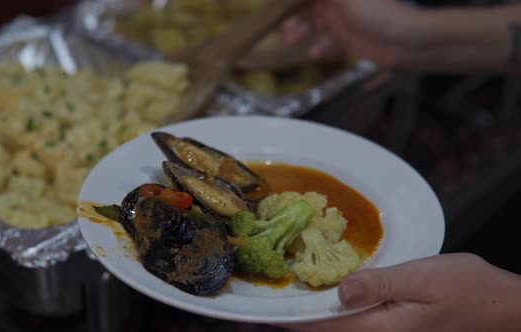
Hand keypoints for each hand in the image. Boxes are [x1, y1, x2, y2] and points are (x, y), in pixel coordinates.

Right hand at [280, 0, 425, 67]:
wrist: (404, 41)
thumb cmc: (377, 11)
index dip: (289, 0)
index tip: (273, 4)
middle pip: (305, 3)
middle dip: (290, 12)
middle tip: (276, 24)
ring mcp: (340, 17)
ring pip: (311, 22)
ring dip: (298, 30)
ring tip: (288, 39)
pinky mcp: (345, 37)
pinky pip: (326, 41)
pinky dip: (318, 47)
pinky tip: (312, 54)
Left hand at [281, 253, 520, 331]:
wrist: (498, 305)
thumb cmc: (464, 289)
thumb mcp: (421, 279)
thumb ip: (378, 286)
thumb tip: (340, 292)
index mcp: (379, 329)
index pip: (321, 327)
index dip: (290, 316)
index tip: (264, 304)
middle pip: (324, 331)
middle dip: (297, 315)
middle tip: (275, 291)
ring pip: (337, 328)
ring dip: (314, 313)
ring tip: (292, 291)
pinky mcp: (391, 330)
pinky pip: (353, 323)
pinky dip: (335, 310)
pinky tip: (329, 293)